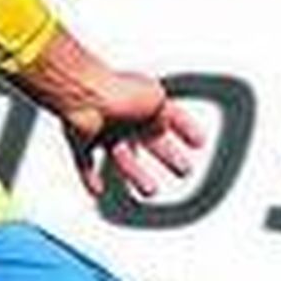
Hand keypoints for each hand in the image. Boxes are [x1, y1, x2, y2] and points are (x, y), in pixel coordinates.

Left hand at [60, 69, 205, 201]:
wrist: (84, 95)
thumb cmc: (117, 90)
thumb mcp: (156, 98)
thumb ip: (166, 113)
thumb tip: (167, 124)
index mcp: (144, 101)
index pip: (171, 116)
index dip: (187, 128)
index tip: (199, 142)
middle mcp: (125, 115)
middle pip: (150, 141)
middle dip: (168, 156)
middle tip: (183, 170)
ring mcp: (103, 128)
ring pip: (121, 157)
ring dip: (136, 174)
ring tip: (151, 190)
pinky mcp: (82, 139)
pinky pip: (85, 163)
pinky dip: (90, 178)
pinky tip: (99, 190)